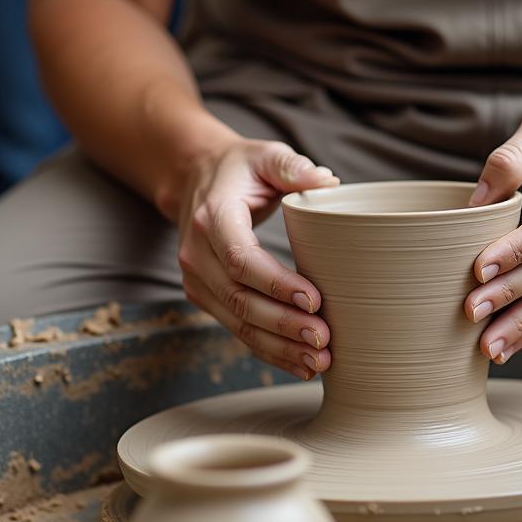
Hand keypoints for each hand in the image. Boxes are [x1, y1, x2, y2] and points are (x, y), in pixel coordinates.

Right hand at [177, 139, 339, 379]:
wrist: (195, 179)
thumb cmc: (240, 169)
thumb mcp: (265, 156)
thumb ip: (292, 167)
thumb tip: (326, 181)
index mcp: (213, 217)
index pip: (241, 259)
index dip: (276, 284)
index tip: (314, 299)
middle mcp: (198, 254)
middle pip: (240, 300)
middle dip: (283, 325)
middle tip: (323, 339)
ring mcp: (199, 280)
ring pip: (238, 323)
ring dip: (278, 347)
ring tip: (318, 361)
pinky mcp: (207, 297)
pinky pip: (238, 329)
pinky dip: (269, 350)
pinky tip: (301, 365)